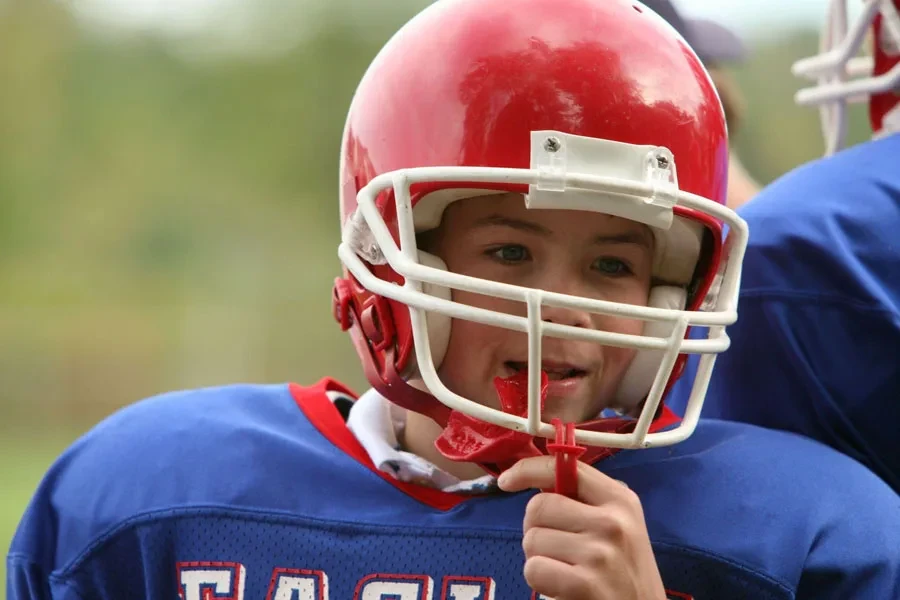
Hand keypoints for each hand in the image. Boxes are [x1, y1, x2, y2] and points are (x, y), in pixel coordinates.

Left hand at [498, 457, 665, 599]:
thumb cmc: (623, 571)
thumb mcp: (617, 526)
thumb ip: (583, 501)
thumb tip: (535, 480)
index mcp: (620, 500)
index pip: (564, 468)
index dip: (527, 469)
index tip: (507, 480)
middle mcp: (612, 522)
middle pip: (538, 507)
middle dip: (535, 528)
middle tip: (555, 547)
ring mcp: (600, 553)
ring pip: (532, 539)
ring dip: (538, 557)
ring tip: (565, 569)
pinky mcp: (586, 584)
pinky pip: (534, 569)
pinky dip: (539, 580)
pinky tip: (562, 587)